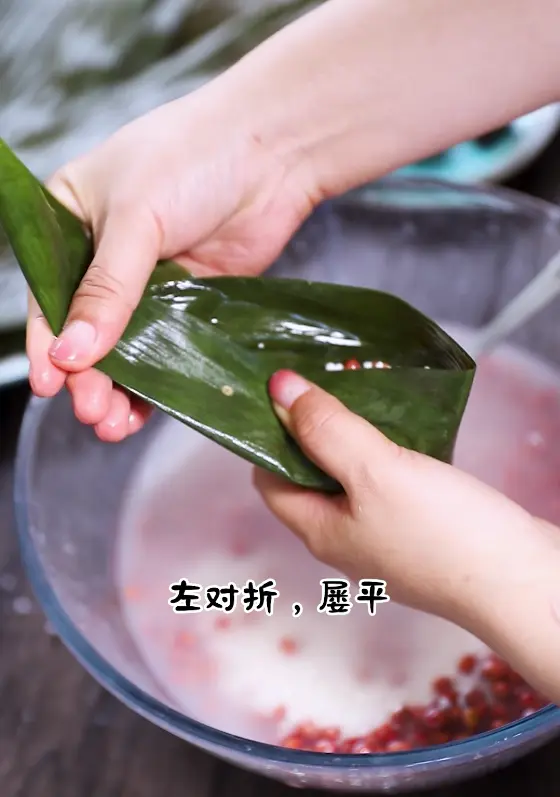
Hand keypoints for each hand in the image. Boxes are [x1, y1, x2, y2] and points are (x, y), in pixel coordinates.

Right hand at [27, 83, 316, 440]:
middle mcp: (106, 254)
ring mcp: (151, 280)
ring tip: (113, 422)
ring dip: (117, 386)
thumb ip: (107, 289)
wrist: (274, 152)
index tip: (48, 384)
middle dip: (85, 373)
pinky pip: (165, 348)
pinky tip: (142, 410)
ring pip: (125, 346)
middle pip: (85, 327)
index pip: (48, 290)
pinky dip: (154, 379)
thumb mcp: (136, 217)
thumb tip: (71, 352)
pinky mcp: (191, 300)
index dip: (46, 340)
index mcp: (72, 218)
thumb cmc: (193, 157)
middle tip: (91, 409)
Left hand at [254, 370, 552, 627]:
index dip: (268, 435)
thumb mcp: (374, 471)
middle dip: (311, 431)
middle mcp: (345, 540)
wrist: (520, 583)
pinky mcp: (420, 535)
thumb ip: (325, 430)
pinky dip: (386, 457)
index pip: (269, 479)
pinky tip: (404, 431)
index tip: (282, 392)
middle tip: (326, 383)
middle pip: (309, 478)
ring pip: (351, 481)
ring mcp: (384, 541)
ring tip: (363, 396)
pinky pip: (388, 488)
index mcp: (319, 530)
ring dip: (351, 440)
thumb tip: (278, 388)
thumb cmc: (443, 532)